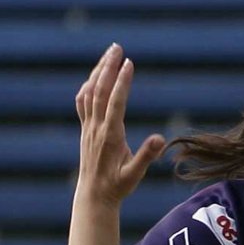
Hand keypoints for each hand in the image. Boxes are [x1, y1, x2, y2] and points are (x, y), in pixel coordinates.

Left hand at [74, 44, 166, 207]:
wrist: (94, 196)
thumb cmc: (117, 186)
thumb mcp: (135, 175)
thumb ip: (147, 156)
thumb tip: (160, 139)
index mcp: (110, 136)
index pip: (115, 102)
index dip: (122, 82)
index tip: (129, 63)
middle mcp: (96, 128)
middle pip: (100, 91)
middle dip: (108, 67)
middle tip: (118, 47)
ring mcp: (88, 128)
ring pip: (90, 92)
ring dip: (98, 71)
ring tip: (110, 53)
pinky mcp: (85, 129)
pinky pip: (83, 101)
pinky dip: (89, 85)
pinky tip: (95, 76)